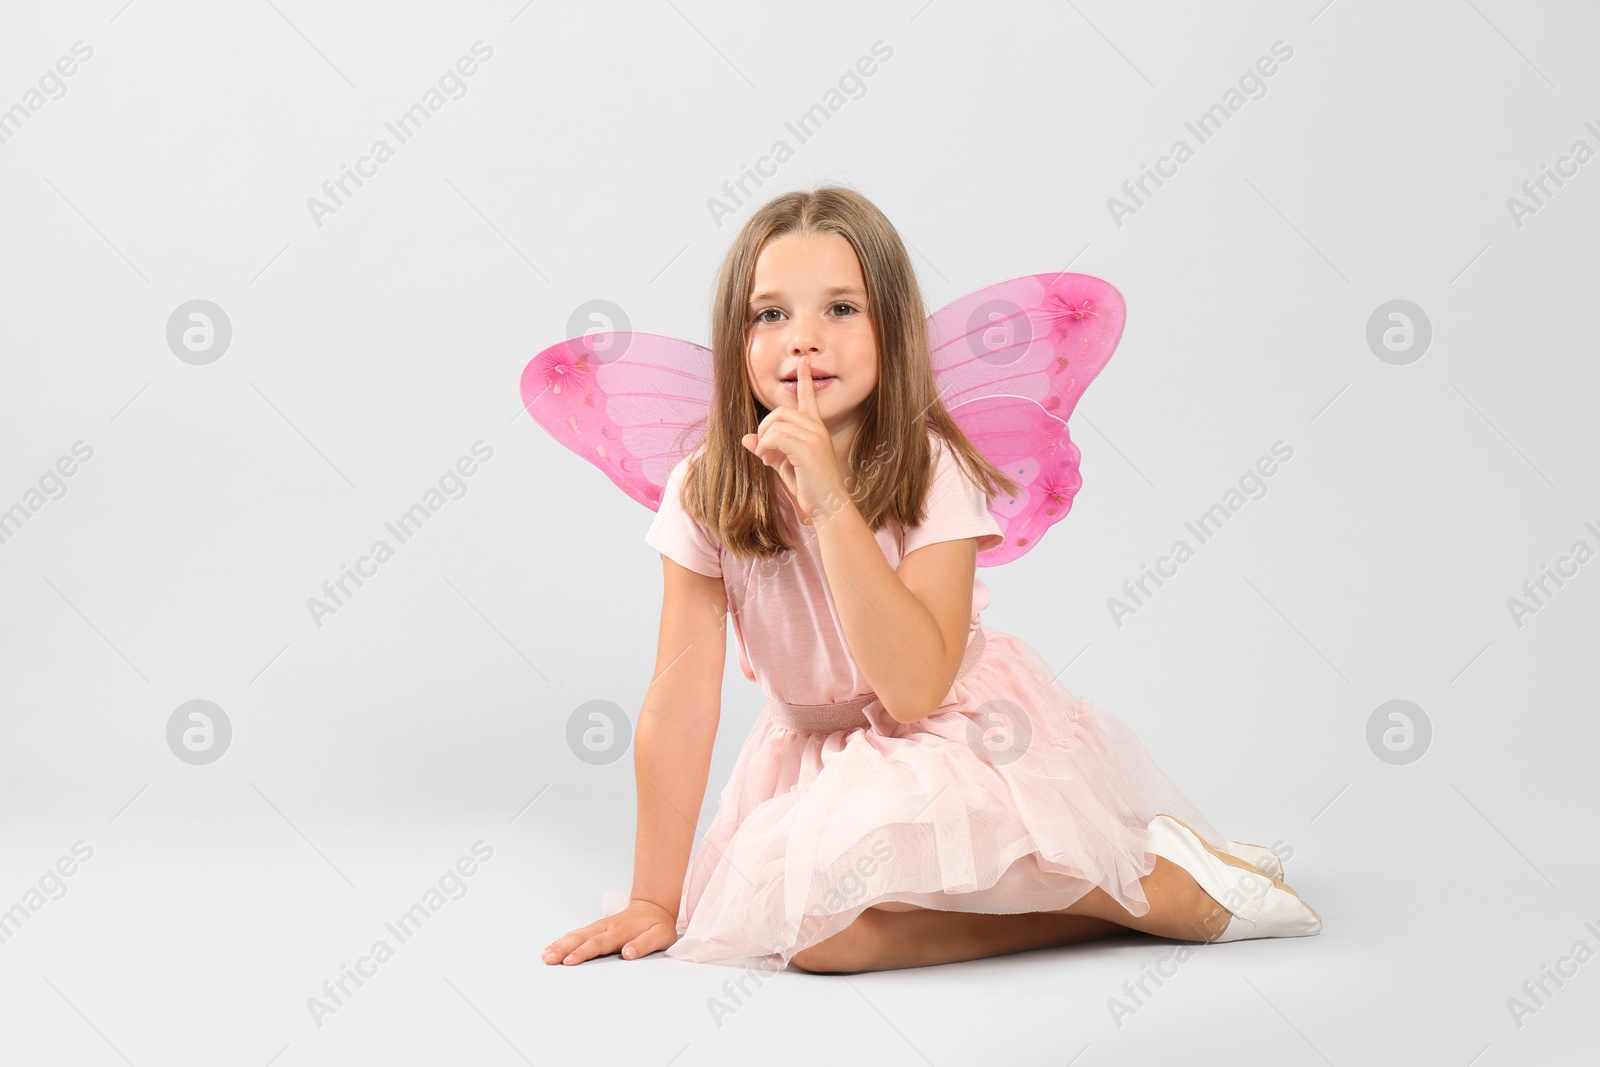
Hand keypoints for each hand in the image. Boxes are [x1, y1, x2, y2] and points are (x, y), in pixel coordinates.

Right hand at [542, 899, 677, 965]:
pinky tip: (551, 948)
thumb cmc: (657, 925)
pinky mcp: (595, 928)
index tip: (569, 961)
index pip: (599, 943)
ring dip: (560, 945)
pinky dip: (563, 940)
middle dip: (564, 949)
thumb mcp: (661, 935)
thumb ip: (645, 944)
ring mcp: (599, 926)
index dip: (583, 952)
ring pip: (576, 935)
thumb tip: (628, 953)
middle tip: (549, 960)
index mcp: (620, 931)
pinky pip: (576, 934)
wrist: (653, 906)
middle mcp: (606, 927)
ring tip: (546, 956)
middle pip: (581, 938)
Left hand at [741, 353, 846, 521]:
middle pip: (780, 412)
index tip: (804, 360)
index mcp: (815, 429)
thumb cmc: (809, 487)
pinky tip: (768, 460)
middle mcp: (817, 428)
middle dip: (764, 428)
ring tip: (766, 458)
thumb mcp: (784, 464)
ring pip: (776, 423)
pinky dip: (766, 447)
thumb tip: (745, 438)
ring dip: (763, 440)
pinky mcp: (808, 448)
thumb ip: (767, 449)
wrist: (828, 506)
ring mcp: (814, 436)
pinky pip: (776, 436)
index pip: (809, 398)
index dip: (805, 379)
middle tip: (762, 449)